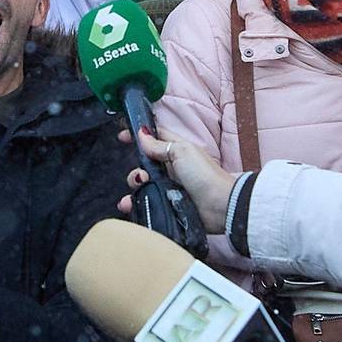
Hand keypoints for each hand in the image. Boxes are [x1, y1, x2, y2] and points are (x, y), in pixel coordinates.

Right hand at [116, 129, 236, 230]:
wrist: (219, 207)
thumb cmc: (204, 175)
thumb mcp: (182, 152)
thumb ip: (160, 145)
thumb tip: (142, 134)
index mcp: (177, 151)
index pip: (155, 138)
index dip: (139, 135)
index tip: (122, 136)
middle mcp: (171, 169)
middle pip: (145, 165)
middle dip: (136, 169)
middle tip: (141, 176)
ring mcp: (169, 188)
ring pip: (143, 185)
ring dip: (135, 186)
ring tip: (140, 189)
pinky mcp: (168, 205)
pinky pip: (146, 203)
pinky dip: (135, 204)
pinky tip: (128, 205)